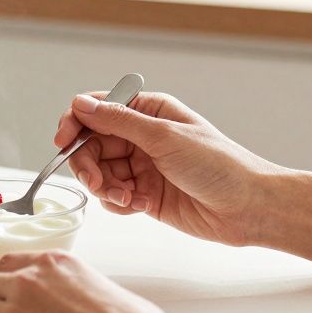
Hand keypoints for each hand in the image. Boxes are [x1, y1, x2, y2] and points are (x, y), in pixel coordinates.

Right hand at [53, 91, 280, 246]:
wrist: (249, 208)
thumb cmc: (220, 165)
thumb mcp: (165, 137)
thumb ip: (118, 121)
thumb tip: (80, 104)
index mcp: (148, 111)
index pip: (96, 109)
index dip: (75, 123)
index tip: (62, 142)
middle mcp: (141, 136)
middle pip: (91, 144)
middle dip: (88, 164)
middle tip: (97, 183)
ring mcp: (142, 166)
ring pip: (99, 172)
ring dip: (105, 187)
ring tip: (126, 198)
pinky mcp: (144, 194)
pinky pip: (112, 196)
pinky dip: (118, 202)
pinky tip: (139, 205)